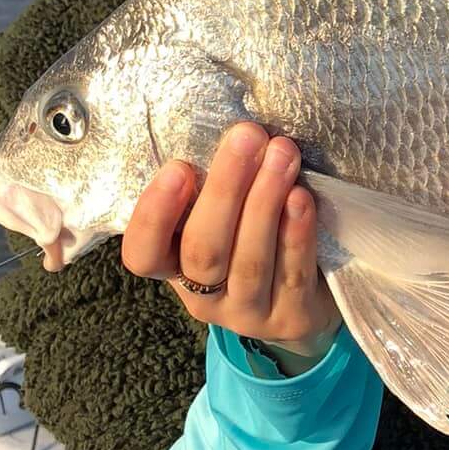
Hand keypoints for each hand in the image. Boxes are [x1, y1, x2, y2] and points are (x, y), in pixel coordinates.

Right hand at [122, 122, 341, 371]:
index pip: (143, 254)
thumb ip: (210, 191)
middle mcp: (203, 299)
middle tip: (246, 137)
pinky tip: (302, 197)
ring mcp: (248, 314)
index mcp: (174, 268)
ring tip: (282, 154)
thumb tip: (225, 130)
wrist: (305, 305)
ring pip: (250, 262)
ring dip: (264, 202)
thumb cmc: (252, 241)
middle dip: (225, 190)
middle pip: (204, 251)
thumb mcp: (221, 221)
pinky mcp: (292, 319)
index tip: (178, 167)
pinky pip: (292, 275)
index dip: (154, 216)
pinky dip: (296, 234)